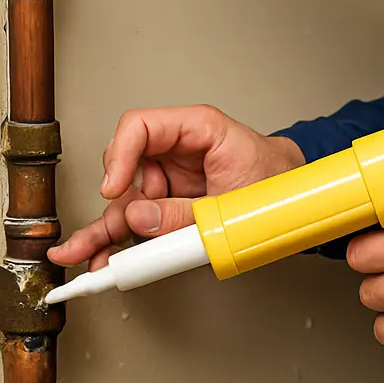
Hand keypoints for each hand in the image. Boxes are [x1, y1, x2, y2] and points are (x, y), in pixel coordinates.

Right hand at [48, 105, 304, 270]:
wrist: (296, 194)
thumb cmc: (275, 180)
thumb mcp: (232, 201)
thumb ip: (183, 213)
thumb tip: (139, 219)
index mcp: (196, 129)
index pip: (141, 127)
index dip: (120, 156)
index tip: (113, 189)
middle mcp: (177, 150)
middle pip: (126, 169)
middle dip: (113, 206)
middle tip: (96, 236)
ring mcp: (171, 176)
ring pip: (128, 199)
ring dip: (108, 229)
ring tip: (87, 255)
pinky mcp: (171, 201)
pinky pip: (140, 217)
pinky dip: (122, 237)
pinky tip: (102, 255)